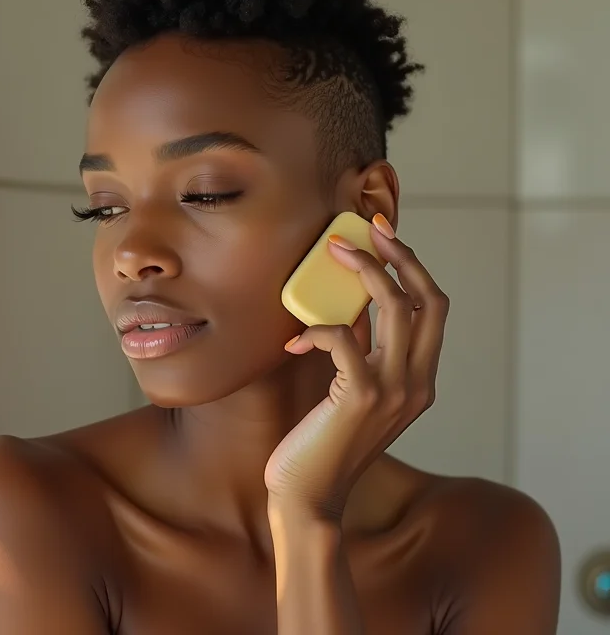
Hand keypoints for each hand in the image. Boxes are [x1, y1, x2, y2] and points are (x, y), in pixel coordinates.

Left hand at [265, 215, 449, 519]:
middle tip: (368, 230)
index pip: (434, 309)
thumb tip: (352, 306)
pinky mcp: (360, 397)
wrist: (309, 498)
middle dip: (402, 256)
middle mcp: (418, 383)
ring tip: (333, 252)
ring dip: (364, 272)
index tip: (387, 235)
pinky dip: (316, 329)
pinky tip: (294, 343)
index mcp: (420, 379)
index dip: (414, 267)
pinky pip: (343, 337)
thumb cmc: (325, 441)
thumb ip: (364, 351)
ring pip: (395, 308)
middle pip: (427, 300)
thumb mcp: (354, 390)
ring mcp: (394, 391)